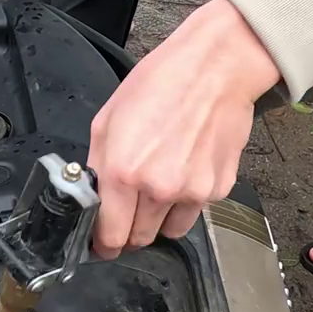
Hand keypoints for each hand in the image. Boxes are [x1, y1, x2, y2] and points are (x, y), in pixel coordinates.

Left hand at [88, 0, 281, 257]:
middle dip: (130, 229)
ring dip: (160, 218)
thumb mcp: (107, 120)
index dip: (103, 243)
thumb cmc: (162, 83)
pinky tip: (186, 168)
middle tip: (130, 207)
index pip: (110, 236)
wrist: (215, 68)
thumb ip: (98, 165)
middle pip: (139, 239)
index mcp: (123, 172)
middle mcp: (158, 189)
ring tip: (161, 183)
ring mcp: (192, 192)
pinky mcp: (218, 188)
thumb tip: (94, 196)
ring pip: (169, 230)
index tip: (103, 242)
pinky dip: (188, 200)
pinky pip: (196, 211)